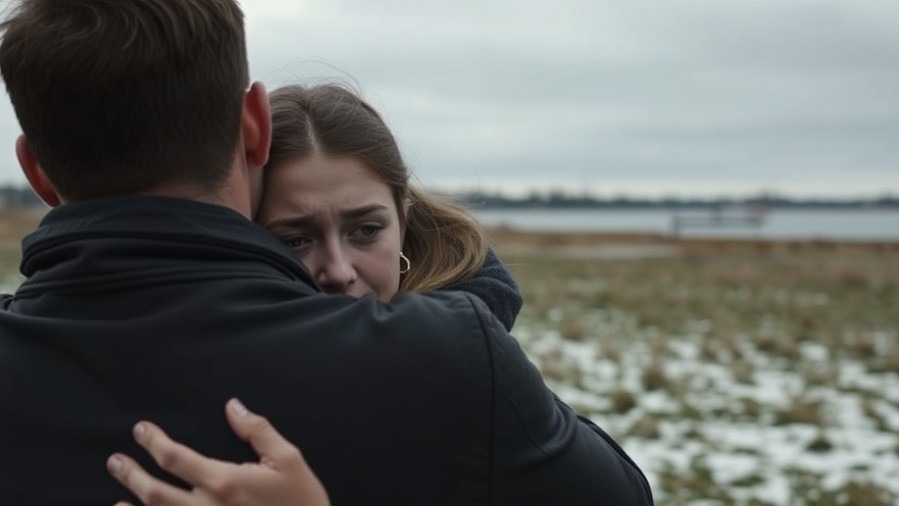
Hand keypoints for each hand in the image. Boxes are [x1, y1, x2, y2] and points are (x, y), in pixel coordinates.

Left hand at [107, 398, 329, 505]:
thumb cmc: (302, 501)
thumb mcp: (288, 459)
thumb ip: (257, 430)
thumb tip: (232, 407)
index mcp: (225, 482)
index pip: (175, 458)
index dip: (153, 442)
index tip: (141, 430)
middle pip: (155, 491)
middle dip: (131, 474)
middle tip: (115, 461)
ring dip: (132, 505)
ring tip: (117, 495)